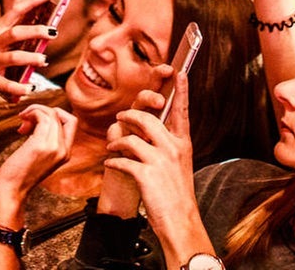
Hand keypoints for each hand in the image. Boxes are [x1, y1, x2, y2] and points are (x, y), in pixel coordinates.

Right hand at [0, 0, 59, 107]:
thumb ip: (13, 43)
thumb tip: (41, 39)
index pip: (14, 12)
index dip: (31, 2)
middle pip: (16, 33)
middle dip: (36, 31)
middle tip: (53, 32)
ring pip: (13, 57)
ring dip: (32, 58)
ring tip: (44, 60)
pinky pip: (6, 85)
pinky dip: (20, 88)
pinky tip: (31, 88)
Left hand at [0, 105, 78, 225]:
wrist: (12, 189)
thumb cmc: (20, 172)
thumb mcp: (41, 156)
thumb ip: (47, 140)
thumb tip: (41, 118)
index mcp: (65, 153)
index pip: (71, 122)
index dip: (57, 114)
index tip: (40, 117)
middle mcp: (63, 150)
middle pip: (63, 115)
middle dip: (44, 110)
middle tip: (28, 118)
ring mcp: (54, 147)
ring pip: (52, 114)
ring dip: (35, 110)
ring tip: (23, 121)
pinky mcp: (41, 145)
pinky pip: (42, 117)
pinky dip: (32, 113)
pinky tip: (22, 121)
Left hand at [104, 69, 211, 267]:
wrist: (180, 222)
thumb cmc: (177, 196)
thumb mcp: (179, 166)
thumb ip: (169, 147)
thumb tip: (152, 132)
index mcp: (182, 144)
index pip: (181, 111)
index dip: (180, 91)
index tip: (179, 72)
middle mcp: (173, 148)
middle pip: (147, 118)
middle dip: (130, 115)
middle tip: (121, 117)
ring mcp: (159, 160)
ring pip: (131, 136)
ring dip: (117, 139)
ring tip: (112, 145)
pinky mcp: (146, 174)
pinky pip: (122, 159)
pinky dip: (113, 161)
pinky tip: (111, 164)